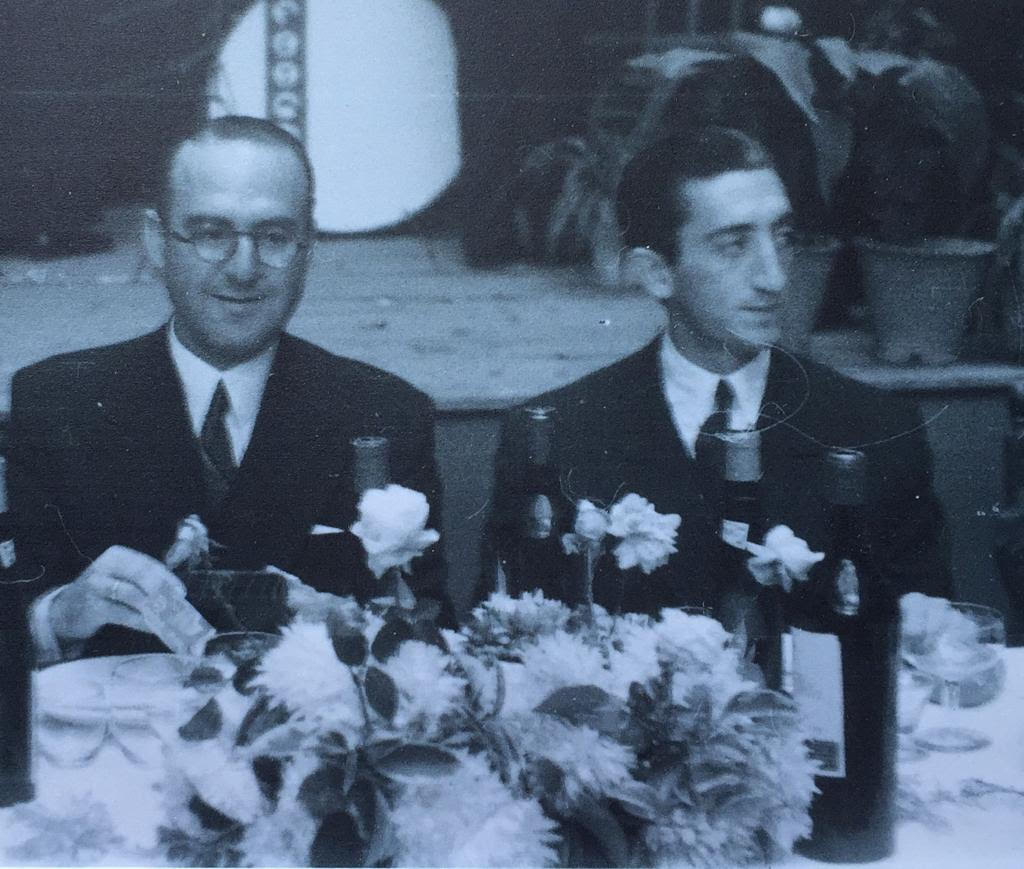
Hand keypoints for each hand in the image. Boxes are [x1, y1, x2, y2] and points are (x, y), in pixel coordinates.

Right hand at [49, 545, 187, 642]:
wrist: (65, 610)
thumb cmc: (101, 592)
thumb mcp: (120, 578)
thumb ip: (143, 580)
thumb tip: (175, 592)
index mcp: (116, 555)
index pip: (146, 563)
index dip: (166, 578)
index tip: (180, 592)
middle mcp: (104, 566)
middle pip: (141, 575)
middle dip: (162, 590)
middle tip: (177, 604)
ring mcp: (96, 586)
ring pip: (132, 595)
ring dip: (153, 607)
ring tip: (169, 618)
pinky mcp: (91, 607)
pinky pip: (123, 614)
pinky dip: (141, 621)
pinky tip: (153, 627)